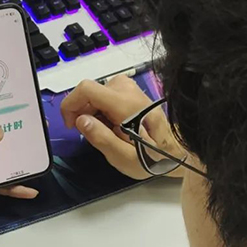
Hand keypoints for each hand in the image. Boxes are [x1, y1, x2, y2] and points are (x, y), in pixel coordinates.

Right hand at [61, 75, 182, 179]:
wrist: (176, 151)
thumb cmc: (152, 158)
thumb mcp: (124, 157)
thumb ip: (101, 138)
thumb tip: (80, 120)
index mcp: (126, 105)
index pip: (87, 88)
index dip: (71, 104)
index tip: (70, 124)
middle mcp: (128, 90)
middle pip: (90, 91)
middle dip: (82, 112)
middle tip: (90, 134)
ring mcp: (131, 89)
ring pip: (97, 93)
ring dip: (92, 111)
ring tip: (103, 131)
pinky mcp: (132, 92)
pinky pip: (106, 94)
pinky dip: (101, 108)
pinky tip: (110, 124)